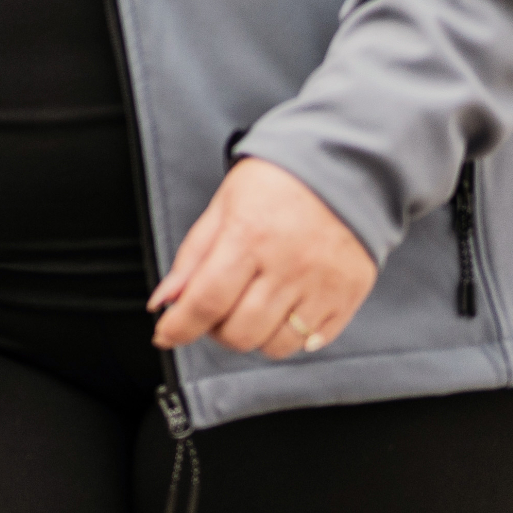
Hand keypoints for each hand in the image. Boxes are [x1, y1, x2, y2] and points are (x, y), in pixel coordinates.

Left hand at [149, 157, 377, 358]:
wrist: (340, 166)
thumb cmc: (277, 183)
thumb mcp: (223, 207)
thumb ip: (192, 258)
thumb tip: (164, 301)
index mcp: (249, 236)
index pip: (206, 301)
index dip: (180, 327)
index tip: (167, 334)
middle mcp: (288, 265)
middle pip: (240, 332)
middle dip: (215, 330)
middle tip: (216, 309)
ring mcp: (322, 284)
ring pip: (275, 346)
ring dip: (253, 336)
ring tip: (252, 307)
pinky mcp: (348, 296)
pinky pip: (312, 342)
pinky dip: (291, 336)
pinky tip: (284, 310)